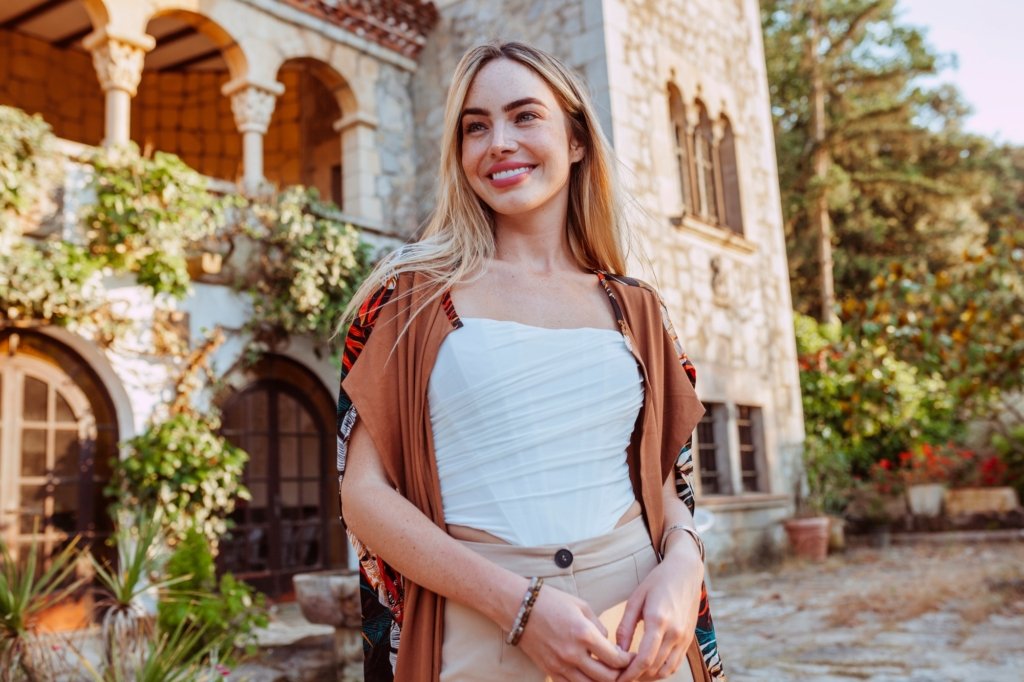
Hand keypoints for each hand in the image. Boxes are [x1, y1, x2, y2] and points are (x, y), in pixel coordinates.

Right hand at [517, 584, 632, 681]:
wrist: (520, 607)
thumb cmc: (551, 601)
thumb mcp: (582, 606)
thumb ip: (599, 627)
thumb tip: (609, 645)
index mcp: (584, 634)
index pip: (615, 658)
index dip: (627, 661)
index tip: (630, 657)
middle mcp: (573, 653)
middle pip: (606, 678)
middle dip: (619, 674)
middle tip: (623, 668)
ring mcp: (560, 665)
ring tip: (607, 673)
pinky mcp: (549, 671)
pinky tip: (588, 676)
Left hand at [613, 552, 702, 680]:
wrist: (686, 572)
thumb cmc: (657, 581)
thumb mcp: (636, 599)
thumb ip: (626, 626)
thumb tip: (616, 650)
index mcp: (658, 620)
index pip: (644, 659)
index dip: (630, 673)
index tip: (616, 679)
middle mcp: (675, 632)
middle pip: (654, 668)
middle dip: (636, 677)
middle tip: (619, 678)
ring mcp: (684, 638)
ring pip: (666, 670)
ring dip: (649, 677)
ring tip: (632, 675)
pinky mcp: (689, 640)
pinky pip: (675, 664)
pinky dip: (661, 671)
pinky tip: (648, 669)